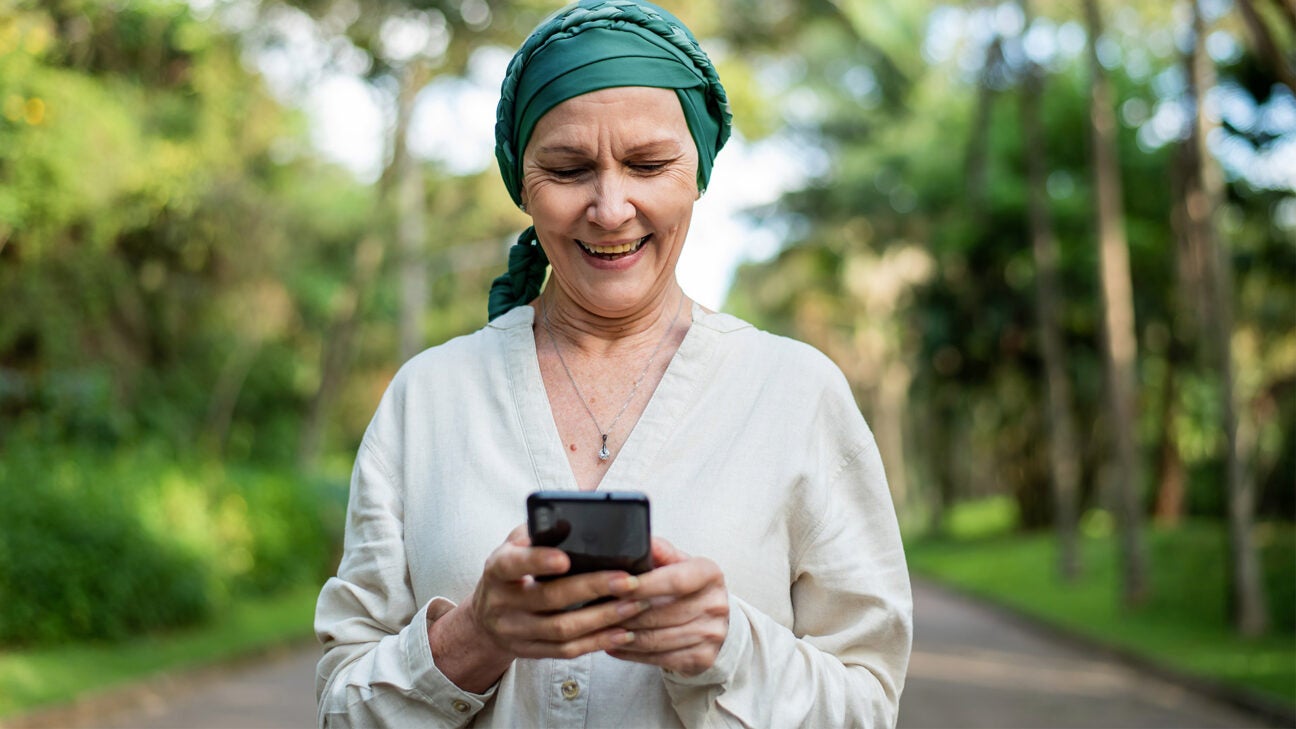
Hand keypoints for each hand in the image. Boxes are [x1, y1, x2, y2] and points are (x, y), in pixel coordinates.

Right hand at [429, 525, 650, 691]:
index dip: (538, 561)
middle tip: (628, 581)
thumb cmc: (512, 569)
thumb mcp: (515, 545)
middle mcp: (502, 603)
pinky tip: (623, 632)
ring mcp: (515, 631)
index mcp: (497, 569)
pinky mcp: (531, 652)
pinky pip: (567, 650)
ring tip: (635, 604)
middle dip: (592, 589)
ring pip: (562, 629)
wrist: (487, 616)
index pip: (514, 564)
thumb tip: (570, 521)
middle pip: (549, 598)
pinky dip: (597, 642)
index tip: (566, 559)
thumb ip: (539, 532)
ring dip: (603, 618)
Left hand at [605, 537, 728, 676]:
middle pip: (662, 613)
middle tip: (598, 611)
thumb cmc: (688, 587)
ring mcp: (711, 634)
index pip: (675, 580)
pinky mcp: (702, 658)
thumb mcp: (678, 562)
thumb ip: (658, 551)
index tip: (616, 585)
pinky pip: (660, 658)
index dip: (644, 584)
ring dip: (625, 636)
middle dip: (626, 613)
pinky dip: (633, 654)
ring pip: (658, 639)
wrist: (714, 620)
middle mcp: (715, 604)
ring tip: (601, 630)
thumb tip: (636, 539)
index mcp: (709, 573)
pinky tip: (614, 646)